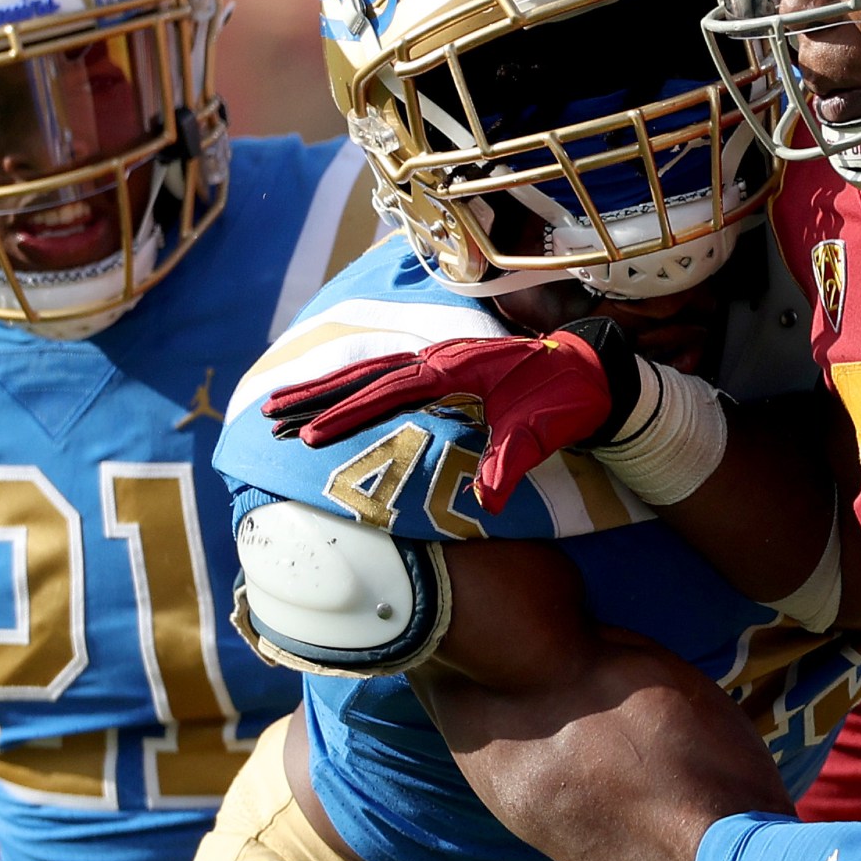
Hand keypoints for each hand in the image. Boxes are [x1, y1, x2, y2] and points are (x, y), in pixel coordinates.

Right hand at [261, 318, 636, 510]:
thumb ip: (512, 462)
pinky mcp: (445, 367)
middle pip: (365, 374)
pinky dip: (354, 384)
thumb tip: (490, 503)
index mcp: (455, 369)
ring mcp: (441, 359)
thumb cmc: (566, 401)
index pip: (389, 391)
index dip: (349, 414)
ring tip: (281, 406)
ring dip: (326, 388)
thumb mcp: (543, 432)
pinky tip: (334, 397)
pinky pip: (387, 374)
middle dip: (315, 396)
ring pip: (370, 371)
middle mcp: (440, 358)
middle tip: (268, 416)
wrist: (592, 372)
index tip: (311, 436)